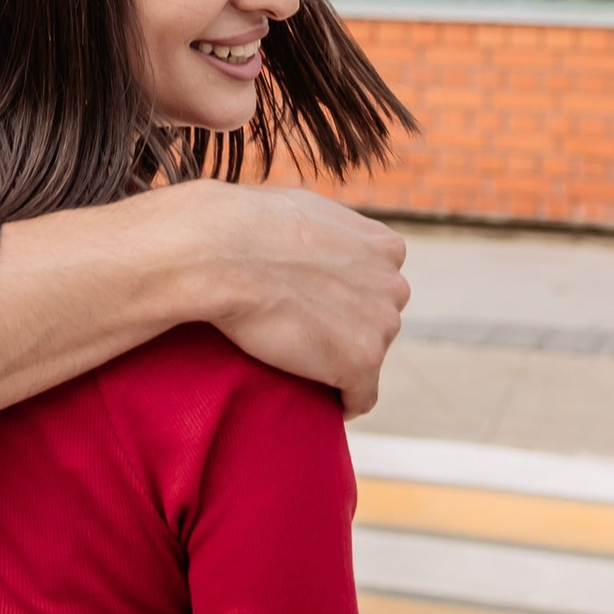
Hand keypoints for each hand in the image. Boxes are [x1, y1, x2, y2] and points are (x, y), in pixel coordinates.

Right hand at [188, 182, 408, 415]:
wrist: (221, 253)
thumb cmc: (247, 226)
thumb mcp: (306, 210)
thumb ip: (331, 232)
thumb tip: (317, 241)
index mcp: (384, 246)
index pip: (379, 283)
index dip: (349, 296)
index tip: (320, 306)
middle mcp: (393, 284)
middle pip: (378, 318)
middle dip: (350, 326)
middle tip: (305, 332)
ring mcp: (381, 326)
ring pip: (368, 356)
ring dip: (341, 361)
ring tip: (300, 361)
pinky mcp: (360, 364)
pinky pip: (359, 397)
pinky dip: (342, 402)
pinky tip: (321, 401)